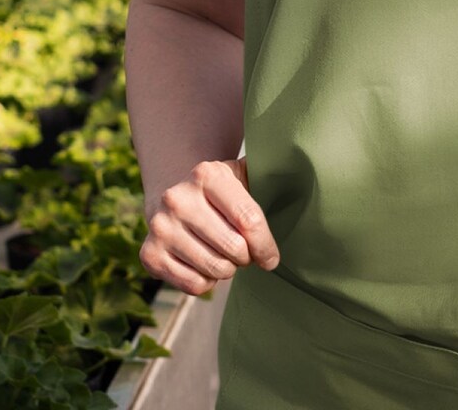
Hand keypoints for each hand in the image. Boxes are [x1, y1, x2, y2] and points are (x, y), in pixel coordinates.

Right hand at [139, 157, 280, 295]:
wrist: (172, 197)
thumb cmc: (222, 191)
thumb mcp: (242, 175)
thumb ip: (269, 177)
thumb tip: (307, 171)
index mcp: (207, 174)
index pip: (249, 219)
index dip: (266, 245)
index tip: (272, 258)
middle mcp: (178, 198)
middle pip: (234, 248)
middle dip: (247, 257)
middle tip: (245, 252)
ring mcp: (161, 227)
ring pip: (215, 270)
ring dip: (229, 269)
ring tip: (226, 255)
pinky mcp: (149, 255)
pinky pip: (195, 285)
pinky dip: (207, 282)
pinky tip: (205, 263)